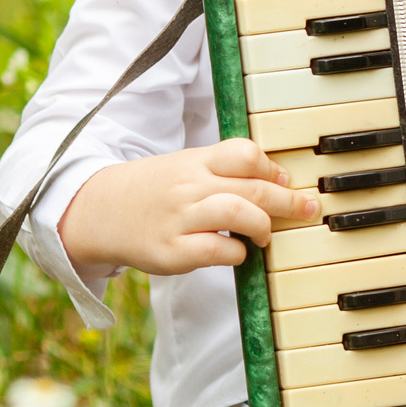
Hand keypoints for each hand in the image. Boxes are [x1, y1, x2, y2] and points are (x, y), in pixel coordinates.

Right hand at [58, 138, 317, 275]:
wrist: (98, 210)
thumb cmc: (154, 190)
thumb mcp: (185, 167)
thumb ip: (225, 170)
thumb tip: (278, 179)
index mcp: (195, 161)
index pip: (243, 152)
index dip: (272, 167)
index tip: (286, 180)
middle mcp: (189, 186)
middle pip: (251, 187)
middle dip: (287, 200)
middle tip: (306, 209)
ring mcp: (180, 218)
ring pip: (237, 213)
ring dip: (263, 225)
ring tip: (266, 234)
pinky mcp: (171, 252)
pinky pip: (216, 250)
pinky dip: (237, 254)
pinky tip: (239, 254)